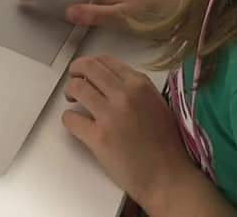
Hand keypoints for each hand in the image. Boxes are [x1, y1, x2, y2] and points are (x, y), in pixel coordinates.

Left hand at [64, 55, 221, 215]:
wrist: (168, 178)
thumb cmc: (166, 144)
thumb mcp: (157, 104)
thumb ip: (136, 89)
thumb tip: (111, 80)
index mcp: (140, 84)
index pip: (105, 60)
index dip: (91, 64)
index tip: (86, 72)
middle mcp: (124, 94)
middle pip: (87, 67)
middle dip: (75, 71)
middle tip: (74, 81)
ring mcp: (110, 115)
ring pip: (76, 87)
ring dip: (69, 91)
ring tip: (72, 100)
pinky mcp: (98, 137)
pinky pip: (71, 118)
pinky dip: (68, 119)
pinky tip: (76, 123)